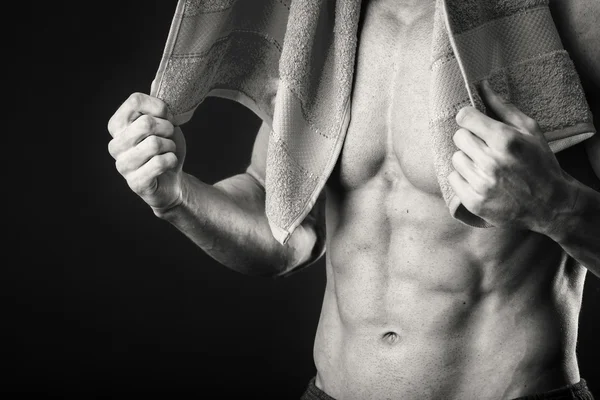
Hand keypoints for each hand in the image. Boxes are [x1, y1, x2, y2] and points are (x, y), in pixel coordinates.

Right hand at [107, 93, 186, 212]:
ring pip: (155, 144)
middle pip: (147, 123)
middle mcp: (115, 144)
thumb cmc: (165, 149)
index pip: (135, 100)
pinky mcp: (136, 183)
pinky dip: (172, 160)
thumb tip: (158, 79)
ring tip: (168, 151)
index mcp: (117, 125)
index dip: (159, 106)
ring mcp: (123, 165)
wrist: (173, 180)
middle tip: (169, 137)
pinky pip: (160, 163)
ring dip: (171, 147)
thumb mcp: (164, 122)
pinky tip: (169, 164)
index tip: (166, 116)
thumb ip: (158, 104)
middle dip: (168, 129)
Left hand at [448, 80, 575, 233]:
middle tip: (485, 147)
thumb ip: (503, 107)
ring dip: (467, 159)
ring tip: (485, 165)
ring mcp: (482, 183)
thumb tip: (482, 85)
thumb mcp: (530, 130)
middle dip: (470, 139)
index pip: (465, 117)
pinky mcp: (474, 201)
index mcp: (505, 140)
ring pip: (455, 158)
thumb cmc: (541, 163)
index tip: (475, 123)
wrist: (551, 205)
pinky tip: (480, 179)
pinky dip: (463, 178)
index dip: (469, 119)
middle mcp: (491, 162)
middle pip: (459, 137)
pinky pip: (453, 179)